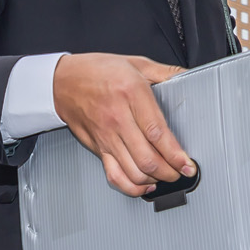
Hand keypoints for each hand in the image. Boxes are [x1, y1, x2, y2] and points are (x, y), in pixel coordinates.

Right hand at [51, 54, 193, 197]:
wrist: (62, 82)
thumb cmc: (96, 71)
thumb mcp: (134, 62)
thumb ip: (164, 71)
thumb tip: (187, 75)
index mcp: (130, 94)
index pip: (157, 132)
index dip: (175, 153)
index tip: (187, 163)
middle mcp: (117, 118)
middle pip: (147, 158)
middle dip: (170, 172)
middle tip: (181, 172)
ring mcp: (106, 136)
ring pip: (133, 171)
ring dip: (155, 180)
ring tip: (167, 176)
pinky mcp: (98, 148)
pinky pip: (115, 176)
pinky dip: (132, 187)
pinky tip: (144, 184)